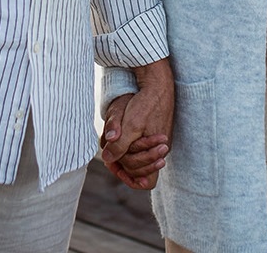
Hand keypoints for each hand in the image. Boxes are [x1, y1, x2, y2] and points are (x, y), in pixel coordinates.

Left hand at [100, 58, 173, 188]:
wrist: (158, 83)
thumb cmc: (146, 104)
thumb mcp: (131, 124)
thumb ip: (120, 145)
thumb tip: (107, 159)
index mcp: (157, 152)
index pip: (147, 181)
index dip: (132, 180)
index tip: (117, 169)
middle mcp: (159, 151)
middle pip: (138, 170)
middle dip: (123, 164)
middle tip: (110, 156)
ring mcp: (157, 143)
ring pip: (136, 157)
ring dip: (124, 152)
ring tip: (113, 140)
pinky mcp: (153, 133)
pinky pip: (138, 145)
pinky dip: (127, 142)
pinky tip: (118, 133)